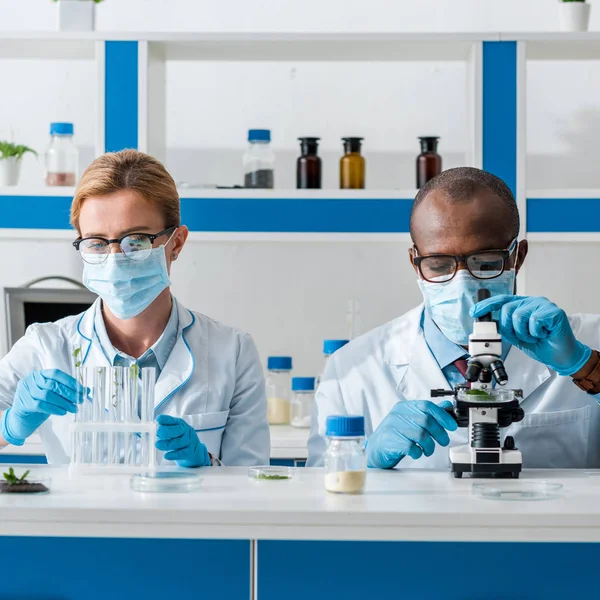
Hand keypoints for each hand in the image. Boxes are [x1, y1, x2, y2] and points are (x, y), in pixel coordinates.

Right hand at [0, 369, 79, 445]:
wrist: (21, 419)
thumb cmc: (39, 404)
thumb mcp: (54, 396)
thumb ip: (68, 391)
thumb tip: (87, 390)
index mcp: (39, 374)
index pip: (56, 373)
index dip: (69, 381)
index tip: (81, 389)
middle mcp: (31, 380)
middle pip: (53, 385)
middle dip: (69, 393)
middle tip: (80, 401)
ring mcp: (25, 391)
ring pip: (48, 395)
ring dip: (63, 402)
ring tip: (74, 408)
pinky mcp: (23, 403)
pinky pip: (41, 405)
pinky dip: (54, 409)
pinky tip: (63, 412)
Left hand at [155, 415, 210, 467]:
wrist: (195, 451)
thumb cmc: (180, 440)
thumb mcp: (173, 432)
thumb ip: (164, 431)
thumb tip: (154, 432)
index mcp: (180, 424)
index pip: (171, 420)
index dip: (164, 419)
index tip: (157, 421)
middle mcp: (186, 431)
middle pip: (177, 430)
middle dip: (166, 431)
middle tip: (157, 433)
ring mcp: (189, 441)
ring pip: (178, 442)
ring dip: (167, 444)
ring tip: (158, 445)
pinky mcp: (190, 452)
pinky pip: (181, 453)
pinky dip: (173, 455)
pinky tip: (166, 455)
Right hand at [366, 400, 457, 468]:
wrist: (375, 449)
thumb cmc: (395, 435)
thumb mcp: (410, 421)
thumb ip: (427, 414)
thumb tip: (446, 406)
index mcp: (403, 407)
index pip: (426, 406)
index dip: (442, 415)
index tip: (452, 426)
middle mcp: (397, 415)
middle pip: (426, 421)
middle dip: (439, 433)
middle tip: (443, 441)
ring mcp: (393, 427)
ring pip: (421, 435)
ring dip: (430, 446)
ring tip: (428, 450)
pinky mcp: (391, 441)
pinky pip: (411, 447)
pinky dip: (418, 452)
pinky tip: (417, 453)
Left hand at [471, 295, 591, 375]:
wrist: (560, 356)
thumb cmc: (541, 344)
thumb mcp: (516, 336)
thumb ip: (505, 328)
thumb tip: (489, 326)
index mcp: (523, 305)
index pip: (501, 300)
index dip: (487, 305)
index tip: (474, 312)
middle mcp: (532, 302)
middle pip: (507, 309)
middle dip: (509, 328)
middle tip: (522, 337)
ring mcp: (543, 305)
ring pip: (518, 315)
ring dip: (523, 333)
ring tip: (534, 336)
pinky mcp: (554, 311)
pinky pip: (534, 321)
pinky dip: (535, 332)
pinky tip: (543, 334)